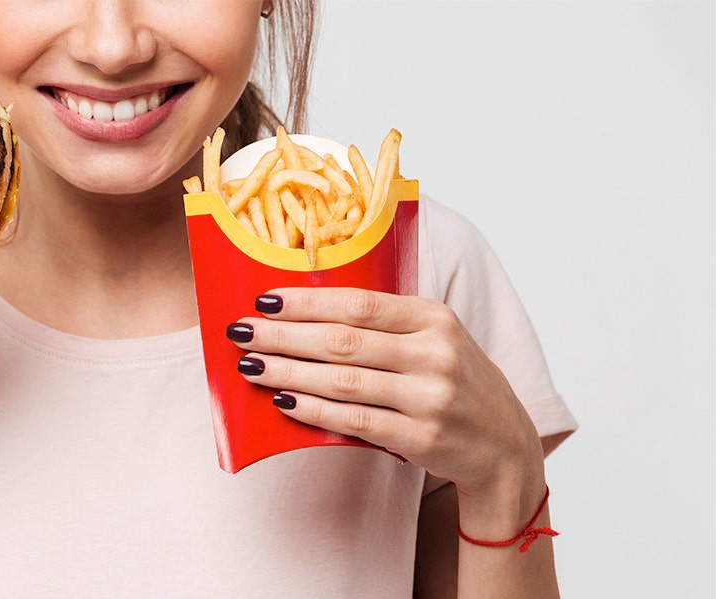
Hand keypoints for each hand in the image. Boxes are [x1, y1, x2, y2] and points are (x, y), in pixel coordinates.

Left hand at [229, 287, 543, 496]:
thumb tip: (303, 312)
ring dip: (289, 373)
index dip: (306, 301)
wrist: (505, 445)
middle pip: (343, 340)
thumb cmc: (454, 382)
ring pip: (343, 381)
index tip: (263, 300)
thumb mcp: (434, 338)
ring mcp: (431, 397)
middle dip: (284, 336)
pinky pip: (355, 422)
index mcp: (434, 317)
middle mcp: (435, 353)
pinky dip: (314, 411)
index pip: (358, 303)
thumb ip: (384, 324)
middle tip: (241, 333)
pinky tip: (283, 403)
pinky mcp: (423, 438)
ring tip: (251, 367)